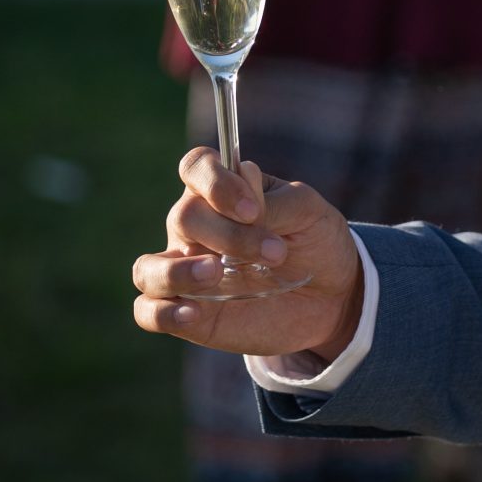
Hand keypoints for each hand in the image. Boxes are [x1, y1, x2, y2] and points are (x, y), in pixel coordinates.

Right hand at [131, 151, 363, 362]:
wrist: (332, 296)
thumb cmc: (315, 242)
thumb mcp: (309, 213)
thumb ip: (275, 202)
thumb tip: (243, 195)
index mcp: (223, 192)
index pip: (196, 168)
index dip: (215, 182)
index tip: (251, 209)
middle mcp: (196, 229)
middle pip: (183, 218)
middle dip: (228, 235)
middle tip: (275, 252)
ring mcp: (187, 271)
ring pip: (148, 268)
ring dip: (177, 271)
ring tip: (216, 273)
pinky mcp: (190, 314)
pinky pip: (148, 312)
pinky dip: (161, 312)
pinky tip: (191, 313)